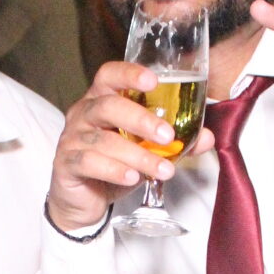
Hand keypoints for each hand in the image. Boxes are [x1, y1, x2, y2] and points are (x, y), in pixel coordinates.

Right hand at [47, 60, 214, 233]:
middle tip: (168, 136)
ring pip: (103, 140)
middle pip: (108, 106)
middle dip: (141, 120)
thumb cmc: (114, 164)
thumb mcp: (146, 150)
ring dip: (137, 155)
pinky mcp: (66, 164)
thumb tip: (208, 137)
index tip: (154, 81)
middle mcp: (83, 113)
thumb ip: (174, 141)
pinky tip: (133, 178)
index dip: (130, 74)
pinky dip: (114, 170)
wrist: (84, 200)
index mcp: (102, 100)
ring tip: (163, 170)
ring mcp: (72, 138)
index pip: (110, 75)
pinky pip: (89, 162)